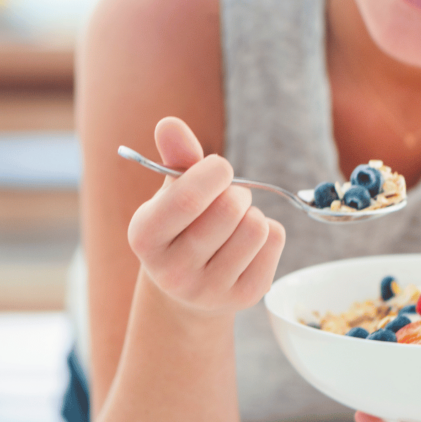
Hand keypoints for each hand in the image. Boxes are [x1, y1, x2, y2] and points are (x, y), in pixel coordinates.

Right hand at [126, 117, 285, 315]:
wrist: (188, 288)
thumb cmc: (180, 225)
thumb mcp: (170, 192)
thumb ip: (174, 157)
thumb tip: (169, 124)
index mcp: (145, 238)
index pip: (188, 198)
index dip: (213, 172)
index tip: (219, 168)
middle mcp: (172, 272)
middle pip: (229, 209)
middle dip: (235, 191)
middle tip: (226, 197)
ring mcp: (210, 290)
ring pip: (256, 226)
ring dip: (252, 212)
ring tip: (235, 221)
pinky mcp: (245, 297)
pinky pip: (275, 241)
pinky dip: (268, 230)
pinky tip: (247, 242)